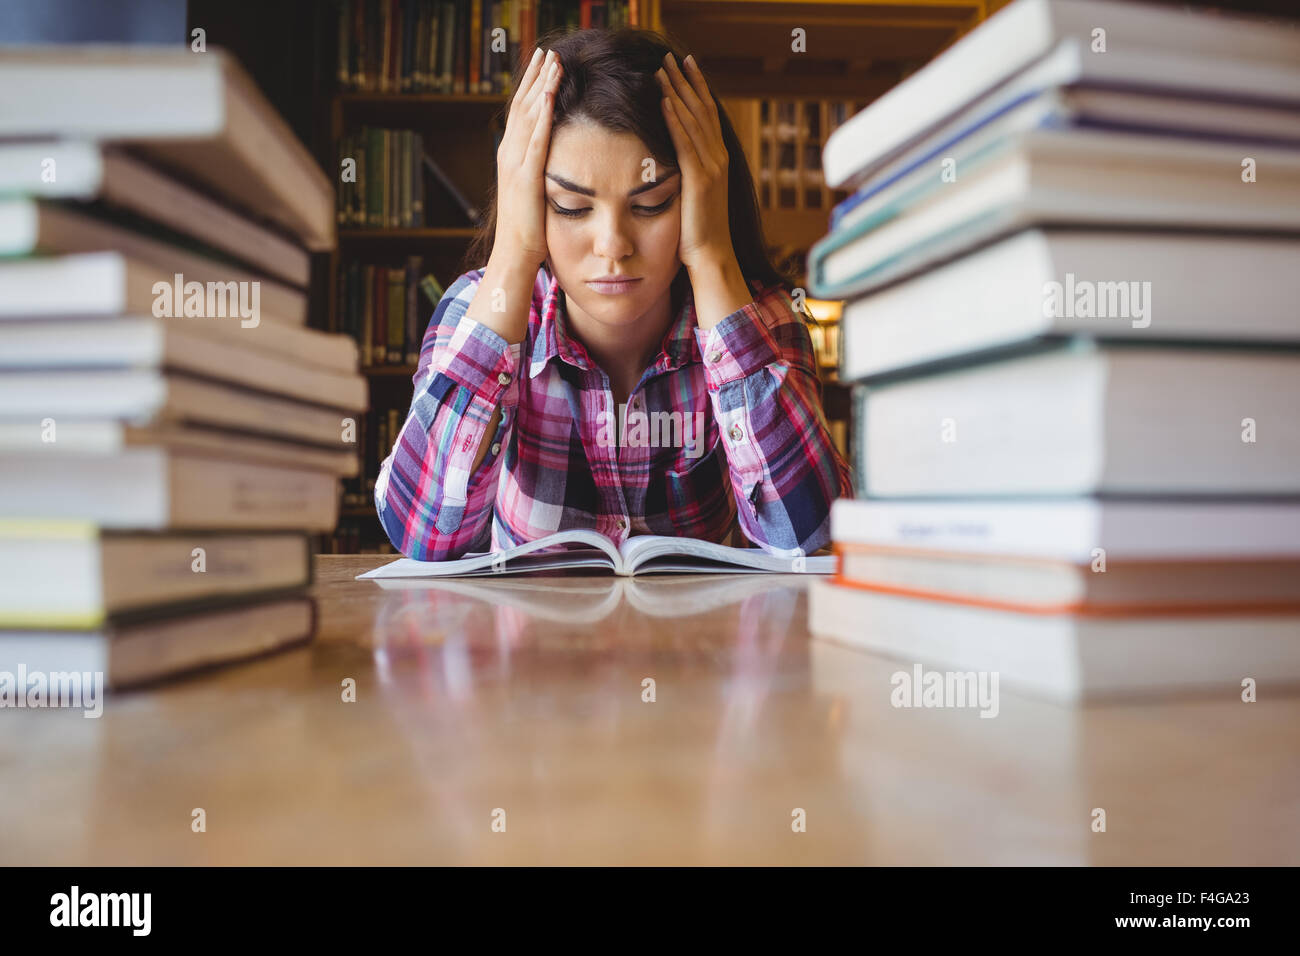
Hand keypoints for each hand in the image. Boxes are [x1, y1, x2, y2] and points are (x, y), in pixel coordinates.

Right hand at [494, 47, 563, 267]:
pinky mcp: (525, 175)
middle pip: (523, 106)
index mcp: (512, 156)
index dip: (532, 87)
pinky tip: (550, 94)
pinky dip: (542, 114)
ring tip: (552, 61)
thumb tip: (554, 160)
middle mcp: (509, 153)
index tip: (543, 65)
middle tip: (548, 51)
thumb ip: (541, 171)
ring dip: (540, 86)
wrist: (515, 253)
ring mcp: (515, 163)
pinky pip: (535, 138)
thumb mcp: (535, 192)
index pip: (522, 113)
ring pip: (528, 115)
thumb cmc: (530, 230)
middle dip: (536, 77)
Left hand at [655, 52, 734, 274]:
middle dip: (685, 82)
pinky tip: (664, 102)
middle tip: (670, 57)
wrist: (712, 257)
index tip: (685, 66)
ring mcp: (711, 168)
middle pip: (701, 110)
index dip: (696, 88)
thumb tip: (670, 159)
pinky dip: (675, 121)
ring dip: (677, 93)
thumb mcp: (693, 196)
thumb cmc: (698, 233)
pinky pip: (685, 144)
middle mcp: (718, 159)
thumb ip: (687, 173)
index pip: (707, 115)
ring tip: (662, 70)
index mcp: (717, 160)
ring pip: (693, 121)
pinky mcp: (699, 180)